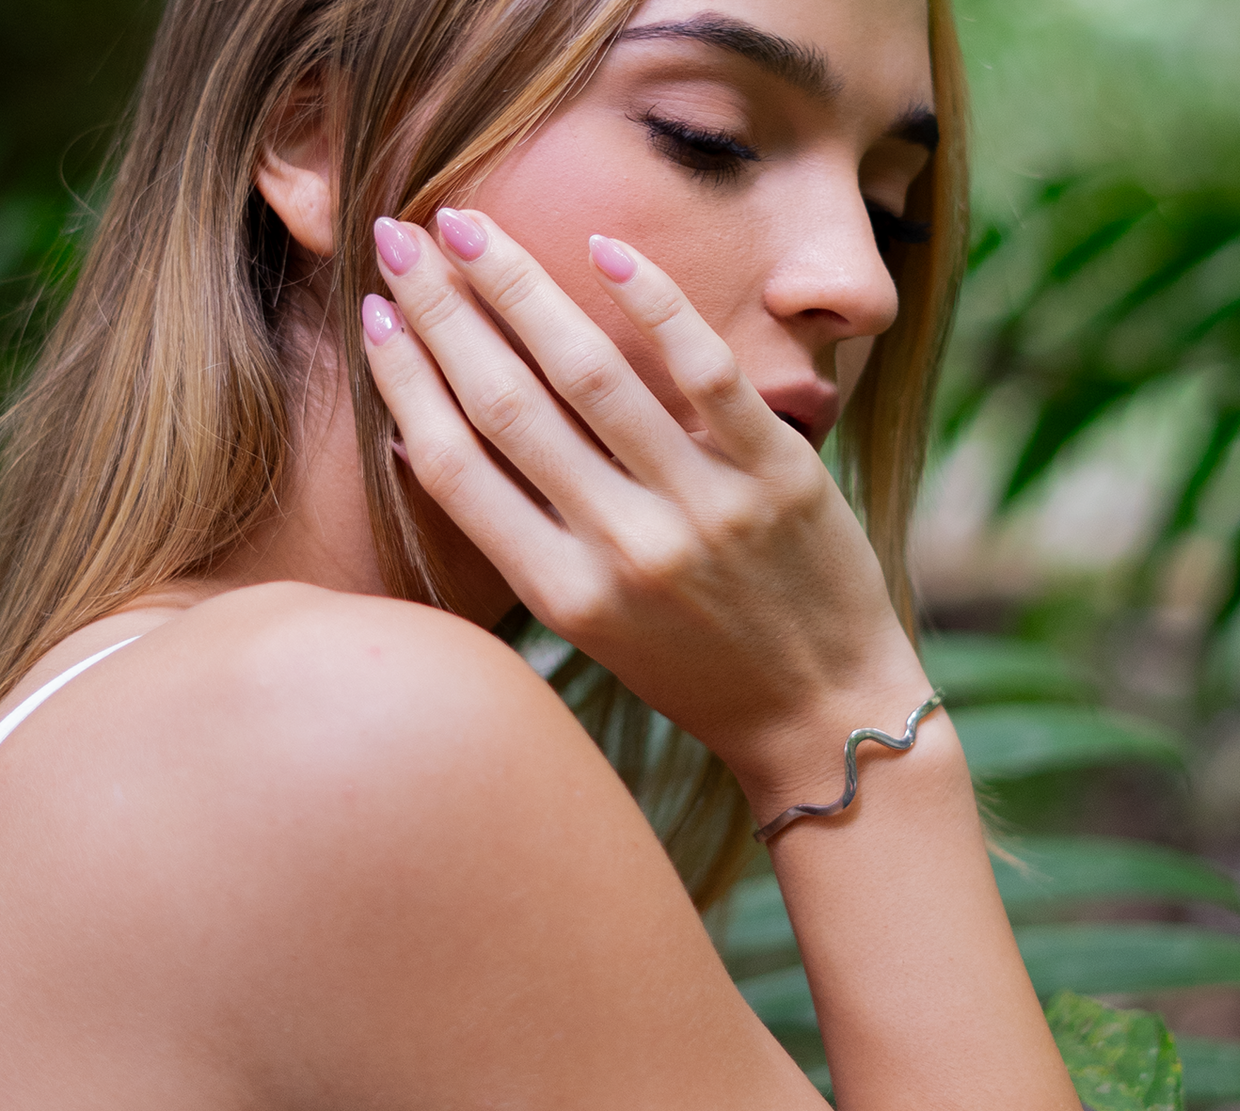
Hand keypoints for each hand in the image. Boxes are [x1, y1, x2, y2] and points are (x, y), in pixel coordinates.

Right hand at [362, 209, 929, 806]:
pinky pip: (705, 370)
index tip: (375, 313)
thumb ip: (521, 542)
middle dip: (442, 308)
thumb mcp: (592, 632)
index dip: (404, 378)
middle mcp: (623, 550)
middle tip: (400, 236)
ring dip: (517, 285)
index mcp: (564, 595)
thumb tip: (427, 442)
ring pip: (588, 372)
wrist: (822, 714)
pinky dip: (653, 301)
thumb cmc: (698, 673)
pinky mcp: (778, 476)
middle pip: (506, 402)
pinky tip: (605, 249)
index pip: (455, 465)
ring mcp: (702, 509)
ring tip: (468, 224)